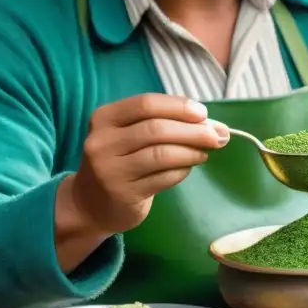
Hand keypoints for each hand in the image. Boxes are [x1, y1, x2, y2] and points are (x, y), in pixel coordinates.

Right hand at [67, 93, 228, 235]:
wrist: (89, 204)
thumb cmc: (118, 160)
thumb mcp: (128, 134)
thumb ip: (161, 123)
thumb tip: (211, 123)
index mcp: (104, 118)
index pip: (146, 104)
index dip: (178, 106)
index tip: (203, 113)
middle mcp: (102, 142)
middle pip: (157, 129)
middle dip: (193, 130)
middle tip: (219, 135)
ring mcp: (110, 170)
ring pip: (162, 154)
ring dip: (192, 152)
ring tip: (205, 152)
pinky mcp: (124, 194)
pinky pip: (163, 178)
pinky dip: (182, 170)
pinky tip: (188, 168)